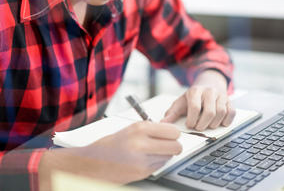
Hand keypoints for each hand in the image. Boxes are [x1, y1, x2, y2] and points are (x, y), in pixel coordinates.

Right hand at [39, 122, 181, 189]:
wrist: (89, 164)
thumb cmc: (109, 146)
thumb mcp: (129, 130)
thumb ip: (150, 130)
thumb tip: (171, 132)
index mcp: (139, 128)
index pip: (172, 131)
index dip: (173, 134)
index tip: (171, 136)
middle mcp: (142, 143)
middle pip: (175, 146)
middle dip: (173, 146)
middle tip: (167, 145)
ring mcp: (142, 160)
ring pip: (169, 157)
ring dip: (164, 156)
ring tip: (150, 153)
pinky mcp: (141, 173)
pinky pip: (159, 166)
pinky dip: (155, 164)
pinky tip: (143, 161)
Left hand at [161, 70, 235, 130]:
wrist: (209, 84)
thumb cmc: (193, 97)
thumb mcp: (181, 102)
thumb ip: (172, 113)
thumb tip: (163, 123)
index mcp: (195, 91)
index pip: (195, 108)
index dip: (192, 120)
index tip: (189, 124)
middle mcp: (209, 91)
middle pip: (210, 113)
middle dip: (203, 125)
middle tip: (198, 127)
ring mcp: (221, 96)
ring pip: (221, 113)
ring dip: (214, 124)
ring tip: (207, 124)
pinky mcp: (229, 101)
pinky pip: (231, 113)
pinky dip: (226, 121)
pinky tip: (218, 122)